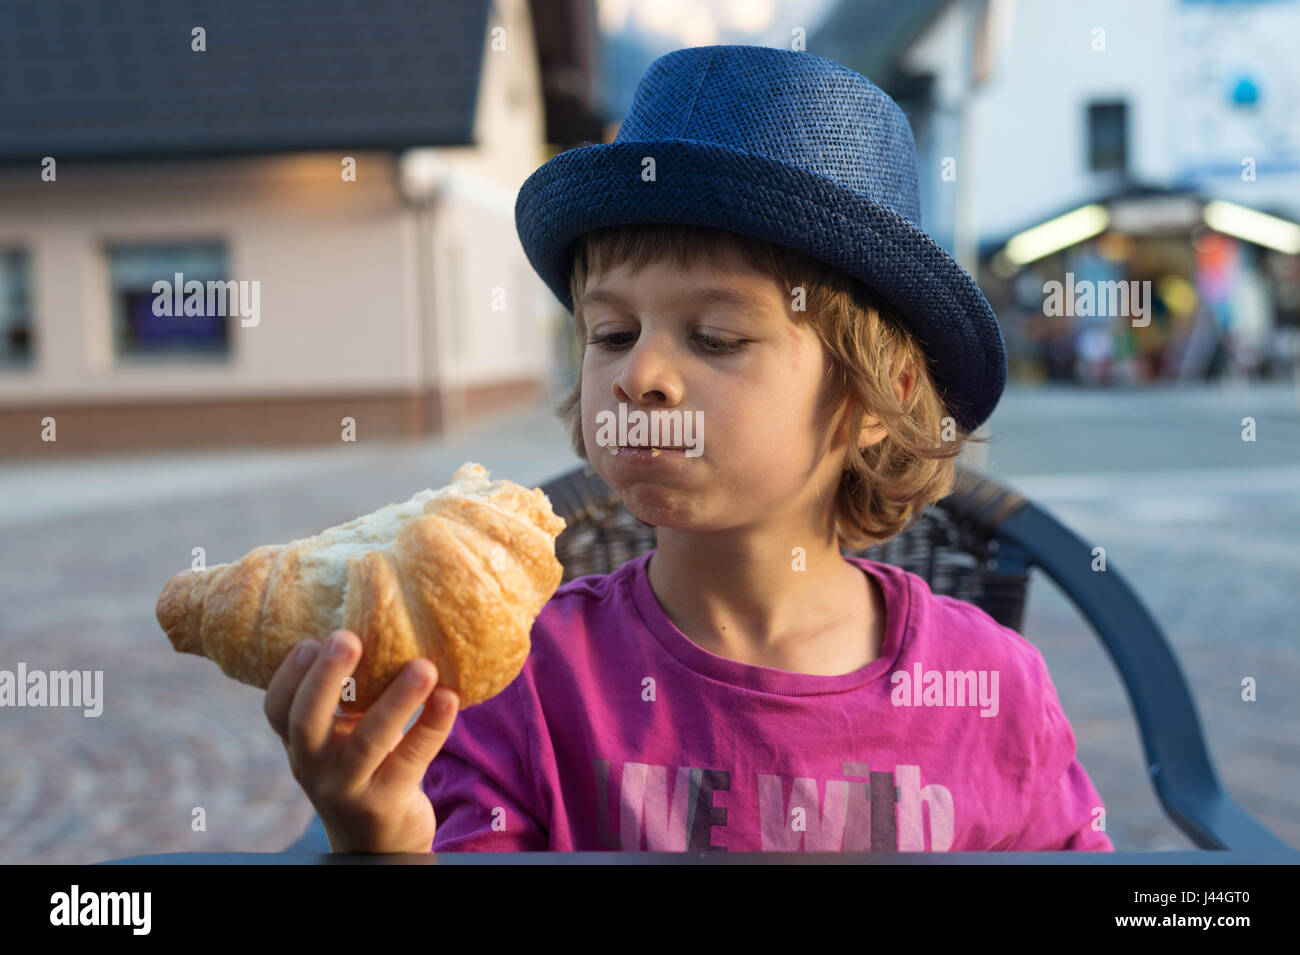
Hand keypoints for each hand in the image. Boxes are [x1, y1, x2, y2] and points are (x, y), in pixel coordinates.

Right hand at [264, 629, 459, 853]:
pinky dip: (432, 727)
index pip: (277, 710)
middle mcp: (314, 766)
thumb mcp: (344, 738)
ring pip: (367, 741)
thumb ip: (350, 697)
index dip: (289, 675)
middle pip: (307, 721)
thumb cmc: (365, 769)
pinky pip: (411, 760)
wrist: (380, 843)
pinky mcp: (386, 804)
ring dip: (396, 701)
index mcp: (301, 743)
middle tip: (348, 636)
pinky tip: (449, 698)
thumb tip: (382, 619)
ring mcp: (347, 788)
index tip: (311, 639)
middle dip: (326, 678)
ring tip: (423, 666)